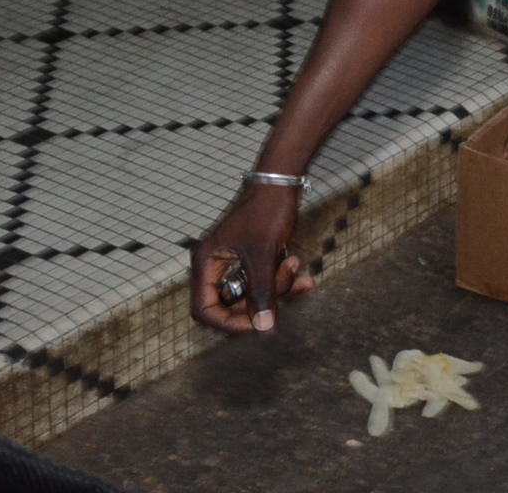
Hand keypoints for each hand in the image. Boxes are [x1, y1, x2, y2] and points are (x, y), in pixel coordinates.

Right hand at [189, 183, 311, 332]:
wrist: (282, 181)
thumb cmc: (266, 210)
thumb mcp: (264, 254)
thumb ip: (261, 292)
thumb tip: (262, 327)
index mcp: (206, 264)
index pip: (204, 310)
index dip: (228, 322)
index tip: (256, 324)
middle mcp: (215, 266)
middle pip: (233, 303)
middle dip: (263, 299)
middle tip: (288, 285)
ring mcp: (234, 262)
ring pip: (253, 292)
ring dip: (278, 286)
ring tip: (296, 264)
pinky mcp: (252, 258)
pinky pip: (264, 280)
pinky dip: (282, 279)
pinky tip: (302, 273)